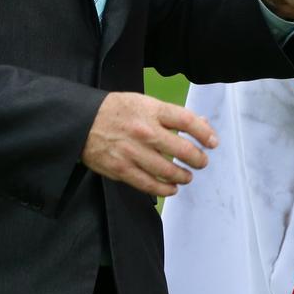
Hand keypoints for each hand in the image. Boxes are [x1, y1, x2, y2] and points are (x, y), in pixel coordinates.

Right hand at [81, 92, 217, 196]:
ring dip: (183, 176)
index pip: (187, 121)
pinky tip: (171, 189)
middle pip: (182, 149)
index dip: (204, 133)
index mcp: (151, 110)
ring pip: (168, 170)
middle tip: (201, 162)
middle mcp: (144, 131)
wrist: (81, 122)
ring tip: (187, 176)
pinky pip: (149, 185)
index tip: (213, 142)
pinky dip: (164, 189)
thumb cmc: (116, 110)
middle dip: (197, 158)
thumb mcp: (144, 103)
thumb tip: (200, 124)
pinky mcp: (122, 170)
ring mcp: (133, 152)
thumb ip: (171, 115)